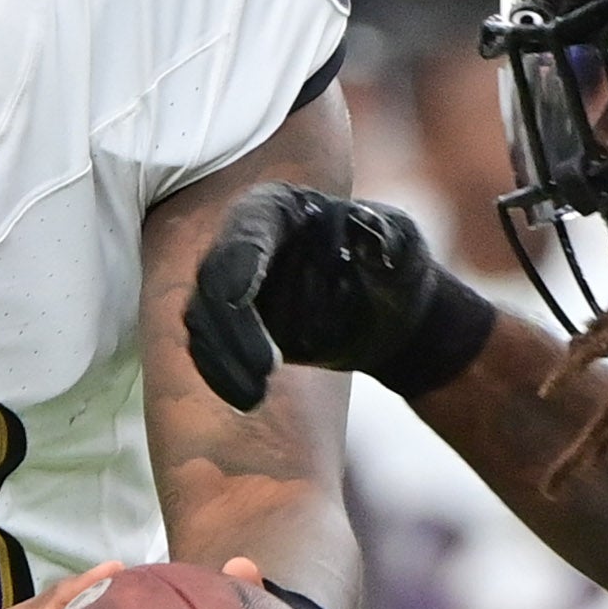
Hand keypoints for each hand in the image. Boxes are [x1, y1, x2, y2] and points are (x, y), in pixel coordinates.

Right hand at [185, 182, 484, 411]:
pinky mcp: (232, 329)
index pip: (247, 228)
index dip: (239, 259)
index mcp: (279, 209)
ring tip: (255, 396)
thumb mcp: (404, 242)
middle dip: (232, 327)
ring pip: (203, 320)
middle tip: (266, 369)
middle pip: (214, 280)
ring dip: (221, 360)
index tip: (240, 295)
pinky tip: (247, 399)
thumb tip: (371, 237)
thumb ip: (388, 236)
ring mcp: (232, 287)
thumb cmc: (396, 266)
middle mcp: (243, 243)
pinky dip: (221, 375)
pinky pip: (210, 351)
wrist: (390, 315)